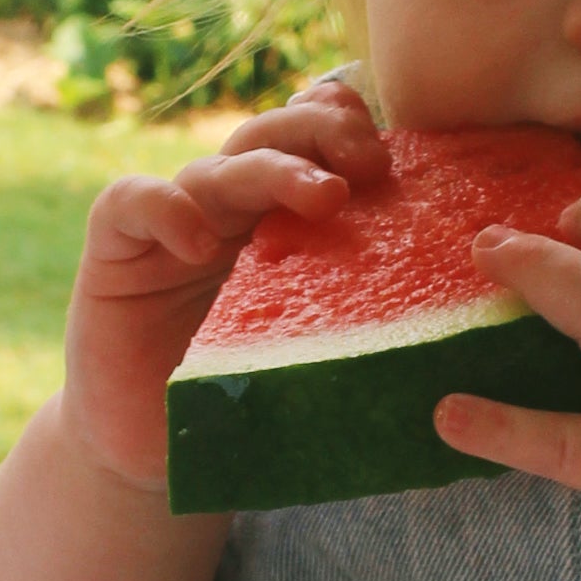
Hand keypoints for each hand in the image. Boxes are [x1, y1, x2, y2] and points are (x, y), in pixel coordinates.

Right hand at [61, 76, 389, 495]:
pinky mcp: (113, 250)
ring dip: (274, 169)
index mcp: (281, 220)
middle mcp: (229, 210)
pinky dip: (165, 207)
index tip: (397, 164)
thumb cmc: (247, 404)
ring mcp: (171, 225)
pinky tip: (197, 243)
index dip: (350, 127)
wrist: (154, 453)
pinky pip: (130, 200)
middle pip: (273, 133)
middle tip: (369, 167)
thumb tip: (466, 333)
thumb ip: (368, 323)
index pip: (314, 138)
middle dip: (324, 133)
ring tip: (323, 198)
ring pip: (219, 165)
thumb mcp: (316, 354)